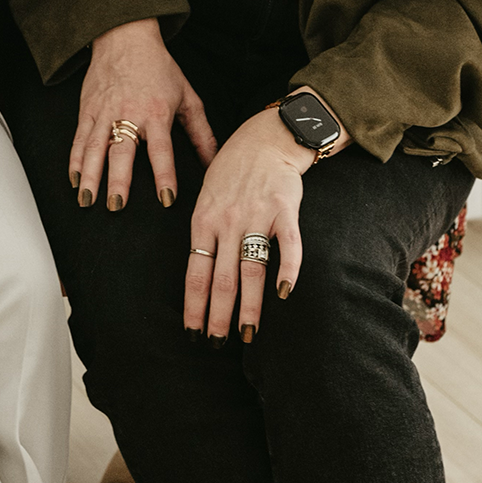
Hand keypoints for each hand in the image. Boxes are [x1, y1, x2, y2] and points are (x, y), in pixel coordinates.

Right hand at [71, 18, 215, 211]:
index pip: (161, 150)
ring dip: (90, 175)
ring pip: (94, 148)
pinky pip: (79, 138)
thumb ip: (201, 133)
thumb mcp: (187, 97)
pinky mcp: (87, 109)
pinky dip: (74, 159)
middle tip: (116, 206)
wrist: (125, 36)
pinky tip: (74, 179)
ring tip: (87, 200)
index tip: (166, 199)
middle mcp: (128, 113)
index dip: (164, 175)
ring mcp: (104, 111)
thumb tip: (214, 163)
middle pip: (121, 151)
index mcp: (156, 112)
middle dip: (117, 180)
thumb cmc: (159, 67)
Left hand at [186, 107, 306, 339]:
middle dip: (218, 315)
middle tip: (216, 343)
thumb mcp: (205, 198)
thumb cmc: (232, 172)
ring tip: (247, 334)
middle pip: (223, 277)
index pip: (196, 271)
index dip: (195, 304)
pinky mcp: (285, 210)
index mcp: (203, 220)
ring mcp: (256, 215)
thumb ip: (204, 233)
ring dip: (249, 306)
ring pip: (252, 269)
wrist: (264, 139)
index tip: (193, 331)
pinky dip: (288, 269)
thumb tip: (198, 273)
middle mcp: (228, 221)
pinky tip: (283, 294)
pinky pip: (288, 244)